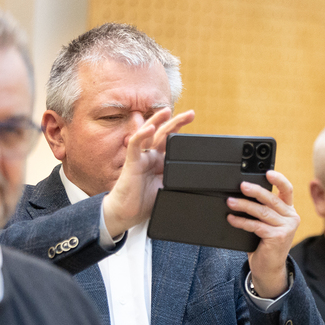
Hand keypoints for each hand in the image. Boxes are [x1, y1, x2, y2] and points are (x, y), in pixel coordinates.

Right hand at [102, 108, 194, 236]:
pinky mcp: (132, 162)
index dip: (182, 134)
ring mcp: (142, 157)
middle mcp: (151, 156)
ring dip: (157, 121)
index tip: (195, 129)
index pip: (172, 143)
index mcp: (161, 162)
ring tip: (167, 111)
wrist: (128, 213)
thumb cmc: (146, 202)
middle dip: (177, 122)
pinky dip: (141, 134)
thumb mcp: (169, 188)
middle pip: (164, 135)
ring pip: (149, 134)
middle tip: (190, 114)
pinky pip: (135, 145)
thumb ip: (178, 178)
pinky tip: (150, 128)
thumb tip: (197, 176)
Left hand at [227, 170, 299, 298]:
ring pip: (262, 211)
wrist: (269, 268)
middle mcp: (291, 217)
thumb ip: (261, 210)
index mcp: (289, 210)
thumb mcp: (265, 223)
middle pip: (272, 199)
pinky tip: (232, 219)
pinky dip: (241, 222)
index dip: (278, 179)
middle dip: (255, 191)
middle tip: (241, 186)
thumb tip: (240, 195)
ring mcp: (286, 228)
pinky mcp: (278, 237)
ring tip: (230, 202)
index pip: (287, 190)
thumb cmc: (264, 244)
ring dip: (244, 206)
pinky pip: (256, 225)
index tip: (267, 172)